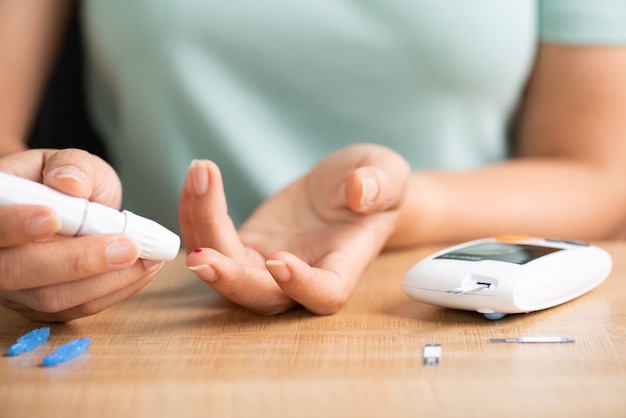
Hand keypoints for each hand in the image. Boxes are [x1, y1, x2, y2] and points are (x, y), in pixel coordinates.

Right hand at [0, 149, 163, 321]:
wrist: (72, 208)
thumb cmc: (67, 182)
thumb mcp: (71, 162)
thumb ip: (71, 165)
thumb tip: (70, 183)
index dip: (15, 224)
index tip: (52, 217)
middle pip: (16, 270)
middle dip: (77, 260)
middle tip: (127, 247)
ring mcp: (15, 286)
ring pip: (49, 297)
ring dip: (105, 279)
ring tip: (146, 256)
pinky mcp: (42, 306)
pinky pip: (76, 308)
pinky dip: (116, 289)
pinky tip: (144, 268)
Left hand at [180, 144, 409, 314]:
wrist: (348, 186)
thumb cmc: (376, 186)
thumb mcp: (388, 175)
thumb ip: (380, 184)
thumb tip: (360, 191)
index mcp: (343, 266)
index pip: (324, 294)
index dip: (301, 286)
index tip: (279, 259)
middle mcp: (301, 277)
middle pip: (261, 297)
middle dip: (229, 281)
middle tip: (202, 257)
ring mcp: (267, 265)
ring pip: (225, 270)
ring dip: (203, 230)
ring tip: (200, 176)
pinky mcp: (245, 246)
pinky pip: (211, 240)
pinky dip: (196, 212)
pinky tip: (197, 175)